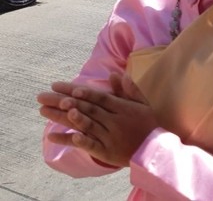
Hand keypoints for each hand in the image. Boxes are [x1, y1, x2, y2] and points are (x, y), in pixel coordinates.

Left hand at [38, 75, 157, 166]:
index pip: (100, 98)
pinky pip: (88, 145)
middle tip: (45, 96)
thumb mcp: (142, 103)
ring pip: (86, 125)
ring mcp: (109, 136)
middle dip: (66, 101)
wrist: (154, 150)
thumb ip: (128, 89)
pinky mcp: (105, 151)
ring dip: (67, 118)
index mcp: (122, 108)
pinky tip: (58, 136)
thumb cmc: (147, 124)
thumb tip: (115, 73)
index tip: (68, 88)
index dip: (85, 93)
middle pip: (88, 109)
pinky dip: (74, 140)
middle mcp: (114, 121)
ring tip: (48, 111)